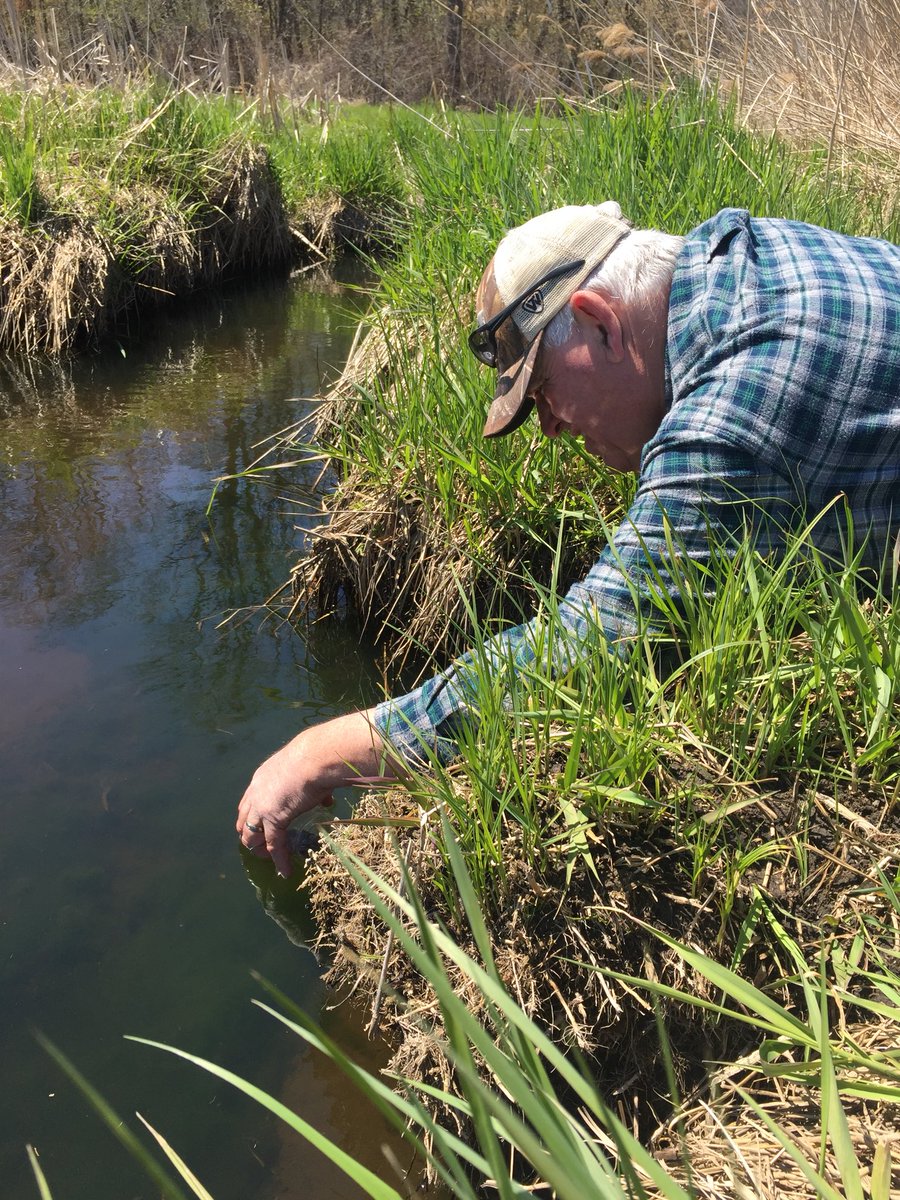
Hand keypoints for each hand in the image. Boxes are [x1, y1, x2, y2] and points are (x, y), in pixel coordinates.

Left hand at [236, 708, 396, 876]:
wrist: (316, 757)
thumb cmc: (316, 758)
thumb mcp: (310, 773)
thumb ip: (314, 790)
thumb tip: (327, 799)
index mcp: (262, 777)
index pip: (249, 802)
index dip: (254, 817)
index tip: (261, 827)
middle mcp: (256, 792)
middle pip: (244, 820)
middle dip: (250, 835)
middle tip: (260, 847)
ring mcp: (261, 806)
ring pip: (250, 836)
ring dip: (259, 850)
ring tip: (269, 860)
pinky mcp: (272, 819)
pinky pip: (273, 845)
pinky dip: (279, 860)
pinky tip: (285, 871)